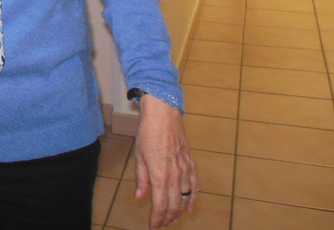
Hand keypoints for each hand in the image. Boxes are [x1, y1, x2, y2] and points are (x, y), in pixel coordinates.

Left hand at [134, 95, 197, 228]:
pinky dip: (193, 198)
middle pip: (174, 205)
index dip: (157, 218)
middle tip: (162, 224)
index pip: (160, 205)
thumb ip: (141, 178)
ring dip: (179, 211)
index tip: (153, 226)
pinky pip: (195, 186)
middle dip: (168, 218)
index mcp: (159, 174)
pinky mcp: (191, 163)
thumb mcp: (139, 156)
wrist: (164, 115)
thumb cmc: (148, 133)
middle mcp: (175, 175)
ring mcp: (185, 169)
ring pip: (186, 198)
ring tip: (173, 219)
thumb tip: (140, 196)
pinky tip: (189, 206)